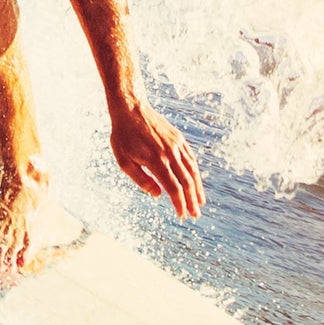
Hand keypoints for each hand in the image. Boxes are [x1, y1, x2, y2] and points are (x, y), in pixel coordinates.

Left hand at [109, 100, 203, 218]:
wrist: (131, 108)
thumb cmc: (123, 136)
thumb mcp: (124, 161)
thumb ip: (141, 180)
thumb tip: (158, 195)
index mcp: (156, 161)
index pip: (173, 188)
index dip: (179, 204)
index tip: (182, 216)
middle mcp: (170, 153)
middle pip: (186, 182)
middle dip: (191, 200)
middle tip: (195, 215)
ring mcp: (176, 145)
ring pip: (192, 170)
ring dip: (197, 188)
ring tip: (200, 201)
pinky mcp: (178, 138)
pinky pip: (191, 158)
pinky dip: (195, 172)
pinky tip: (196, 180)